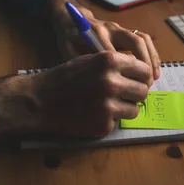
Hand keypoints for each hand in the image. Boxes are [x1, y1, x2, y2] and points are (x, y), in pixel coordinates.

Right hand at [0, 51, 150, 142]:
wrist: (39, 100)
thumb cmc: (64, 78)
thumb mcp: (90, 60)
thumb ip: (115, 64)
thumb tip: (140, 71)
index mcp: (109, 61)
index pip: (144, 70)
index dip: (142, 77)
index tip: (138, 81)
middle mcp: (112, 82)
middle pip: (143, 90)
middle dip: (136, 93)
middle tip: (125, 95)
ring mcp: (108, 105)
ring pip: (135, 109)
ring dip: (126, 108)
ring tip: (109, 104)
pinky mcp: (103, 124)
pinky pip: (119, 122)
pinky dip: (111, 119)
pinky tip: (95, 113)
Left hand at [46, 0, 160, 84]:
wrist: (71, 19)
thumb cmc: (69, 39)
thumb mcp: (66, 50)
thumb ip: (79, 62)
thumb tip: (98, 81)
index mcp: (95, 33)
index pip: (113, 53)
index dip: (122, 71)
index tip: (125, 90)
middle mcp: (111, 28)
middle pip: (135, 42)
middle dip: (144, 63)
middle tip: (145, 84)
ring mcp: (120, 28)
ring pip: (143, 39)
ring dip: (151, 59)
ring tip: (153, 78)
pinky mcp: (126, 31)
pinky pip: (144, 40)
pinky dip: (152, 55)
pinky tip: (154, 72)